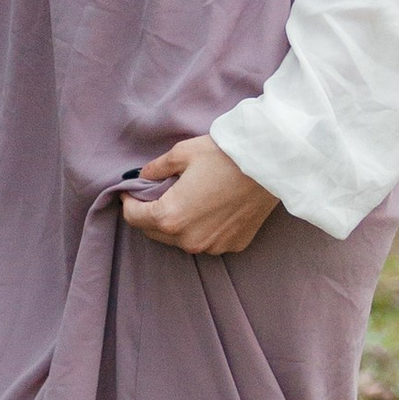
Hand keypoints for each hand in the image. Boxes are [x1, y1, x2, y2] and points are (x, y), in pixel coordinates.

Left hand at [122, 133, 277, 256]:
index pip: (133, 218)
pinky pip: (206, 240)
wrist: (270, 166)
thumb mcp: (182, 153)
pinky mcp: (232, 245)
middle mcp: (189, 240)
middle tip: (154, 194)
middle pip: (154, 232)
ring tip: (183, 200)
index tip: (131, 191)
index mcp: (170, 217)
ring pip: (180, 239)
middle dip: (148, 214)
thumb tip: (143, 176)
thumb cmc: (224, 156)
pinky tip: (208, 208)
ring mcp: (212, 246)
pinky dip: (200, 228)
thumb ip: (156, 168)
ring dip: (174, 224)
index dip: (128, 202)